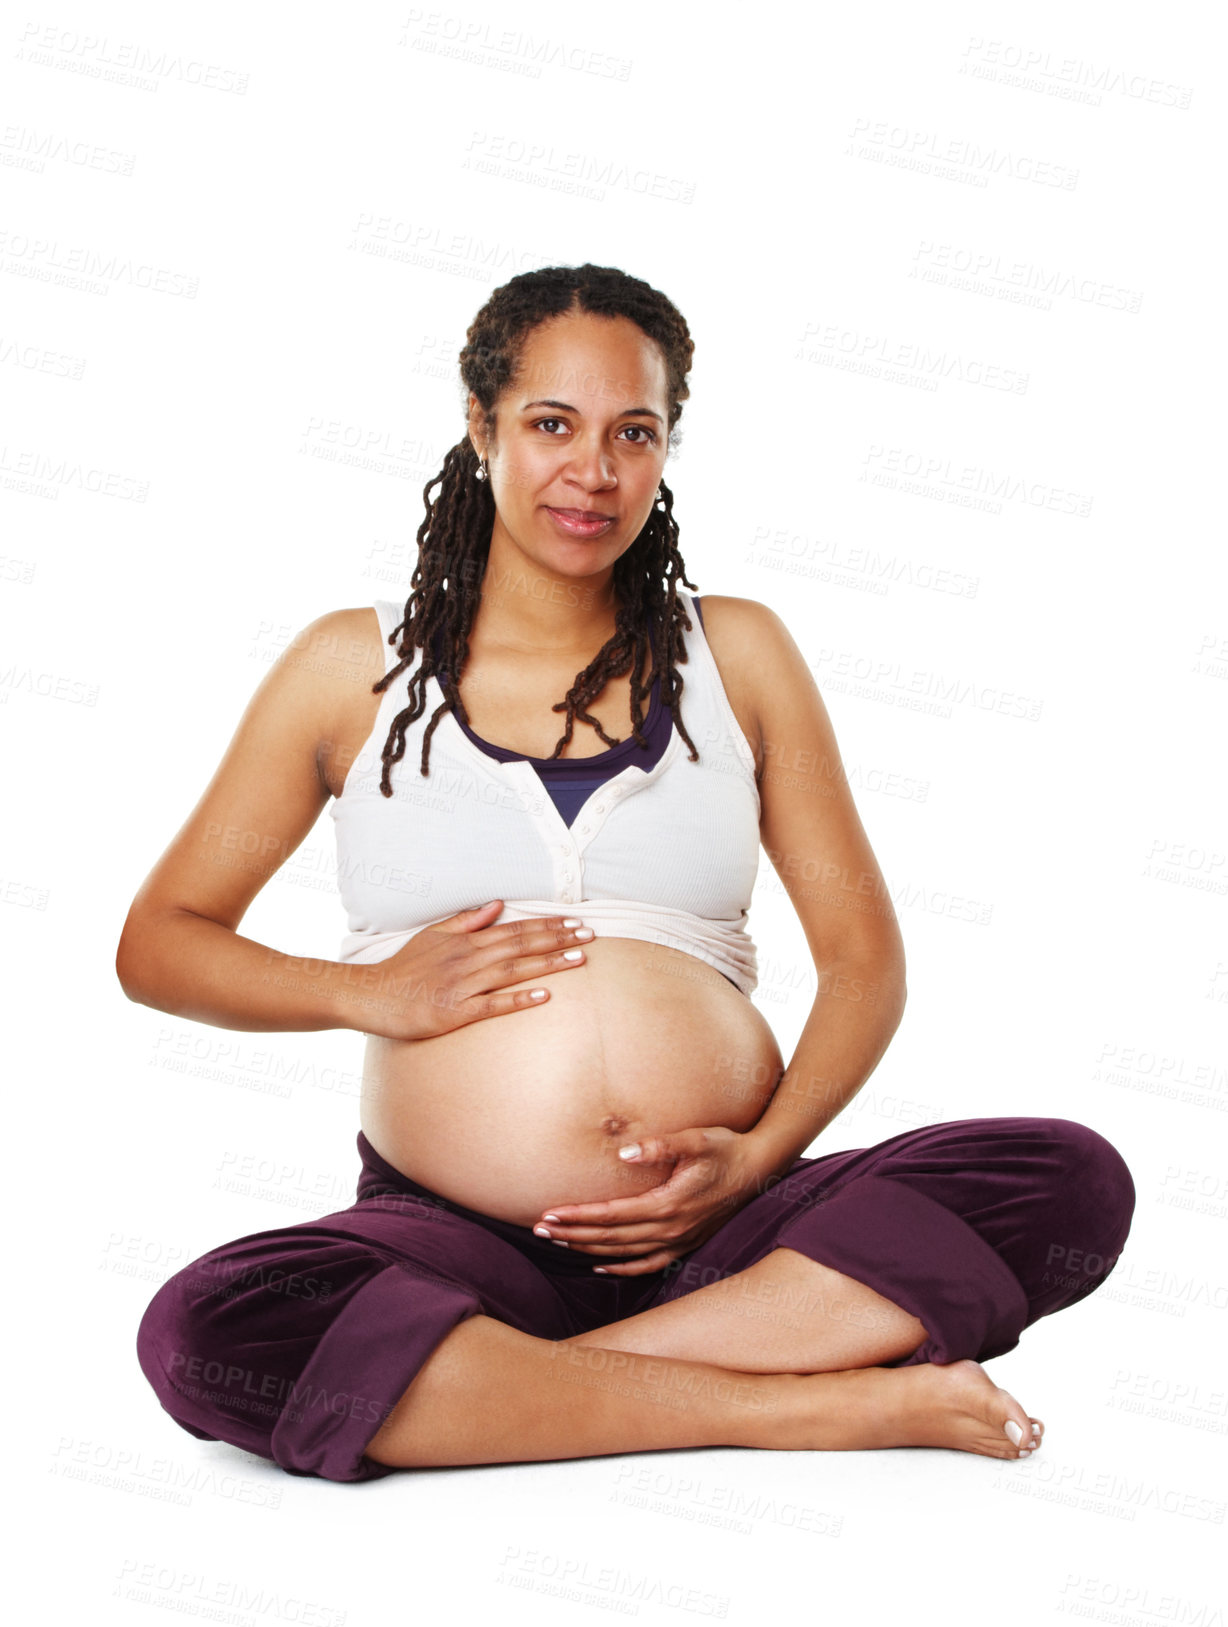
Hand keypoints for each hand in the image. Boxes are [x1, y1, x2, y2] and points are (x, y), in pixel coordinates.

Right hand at [355, 901, 591, 1041]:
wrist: (374, 996)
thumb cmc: (404, 967)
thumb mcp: (433, 935)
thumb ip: (467, 920)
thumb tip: (498, 904)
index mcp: (465, 941)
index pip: (514, 929)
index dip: (547, 926)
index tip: (574, 923)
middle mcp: (468, 960)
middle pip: (520, 946)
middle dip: (557, 940)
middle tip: (589, 936)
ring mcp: (463, 986)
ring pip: (513, 971)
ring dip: (548, 964)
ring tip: (579, 959)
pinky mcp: (456, 1012)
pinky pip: (493, 1005)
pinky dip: (519, 999)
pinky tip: (544, 995)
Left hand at [532, 1127, 771, 1275]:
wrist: (759, 1167)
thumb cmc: (726, 1147)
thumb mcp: (697, 1138)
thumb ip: (661, 1145)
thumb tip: (625, 1152)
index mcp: (668, 1204)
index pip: (611, 1214)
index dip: (578, 1216)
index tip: (548, 1214)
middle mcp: (671, 1229)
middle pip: (611, 1237)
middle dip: (572, 1234)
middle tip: (538, 1230)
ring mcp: (679, 1240)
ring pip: (623, 1252)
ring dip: (588, 1248)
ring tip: (558, 1242)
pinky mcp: (686, 1243)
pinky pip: (647, 1264)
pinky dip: (621, 1267)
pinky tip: (599, 1264)